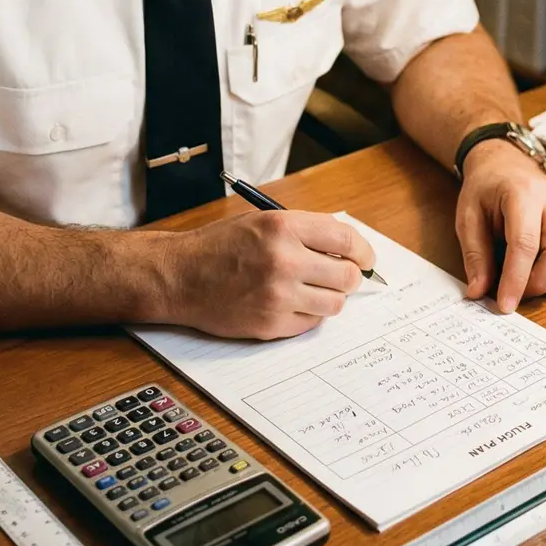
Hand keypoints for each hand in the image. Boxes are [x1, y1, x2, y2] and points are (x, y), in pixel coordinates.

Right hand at [161, 210, 375, 340]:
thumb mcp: (262, 221)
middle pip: (347, 276)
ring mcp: (278, 295)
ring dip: (330, 297)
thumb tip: (349, 248)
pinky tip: (289, 303)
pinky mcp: (270, 324)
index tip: (366, 259)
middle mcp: (284, 260)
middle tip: (340, 276)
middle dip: (350, 277)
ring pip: (334, 304)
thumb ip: (304, 231)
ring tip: (312, 290)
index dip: (364, 251)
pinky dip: (307, 315)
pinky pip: (310, 323)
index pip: (346, 239)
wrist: (179, 276)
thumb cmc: (219, 246)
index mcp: (283, 227)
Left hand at [455, 140, 545, 312]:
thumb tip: (479, 292)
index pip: (525, 244)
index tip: (506, 305)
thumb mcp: (467, 218)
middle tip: (519, 293)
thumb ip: (475, 255)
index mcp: (522, 193)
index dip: (516, 280)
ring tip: (537, 281)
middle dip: (540, 283)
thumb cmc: (486, 191)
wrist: (505, 165)